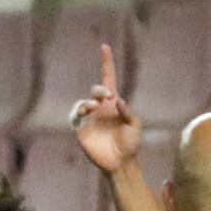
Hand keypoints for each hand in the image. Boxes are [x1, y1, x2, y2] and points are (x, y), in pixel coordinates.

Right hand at [71, 43, 141, 174]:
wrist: (121, 163)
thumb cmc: (131, 144)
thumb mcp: (135, 126)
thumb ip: (128, 112)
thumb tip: (117, 100)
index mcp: (113, 104)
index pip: (108, 79)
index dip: (106, 63)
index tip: (104, 46)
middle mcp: (100, 108)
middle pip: (95, 90)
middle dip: (99, 90)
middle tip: (107, 97)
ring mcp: (90, 119)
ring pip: (83, 103)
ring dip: (88, 102)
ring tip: (95, 107)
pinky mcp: (81, 129)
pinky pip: (75, 116)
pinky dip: (78, 112)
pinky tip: (86, 113)